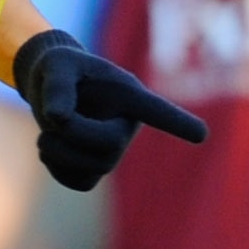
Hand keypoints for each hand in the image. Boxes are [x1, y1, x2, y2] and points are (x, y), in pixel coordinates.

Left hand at [12, 29, 207, 189]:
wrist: (50, 90)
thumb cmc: (60, 70)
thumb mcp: (55, 66)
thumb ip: (57, 86)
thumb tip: (58, 118)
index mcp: (128, 95)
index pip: (156, 110)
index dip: (177, 123)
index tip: (202, 135)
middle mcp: (128, 125)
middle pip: (108, 146)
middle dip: (72, 133)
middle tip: (52, 116)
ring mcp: (114, 152)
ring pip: (93, 170)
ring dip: (58, 152)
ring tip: (46, 133)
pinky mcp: (95, 170)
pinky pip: (79, 182)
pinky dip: (56, 168)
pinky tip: (51, 148)